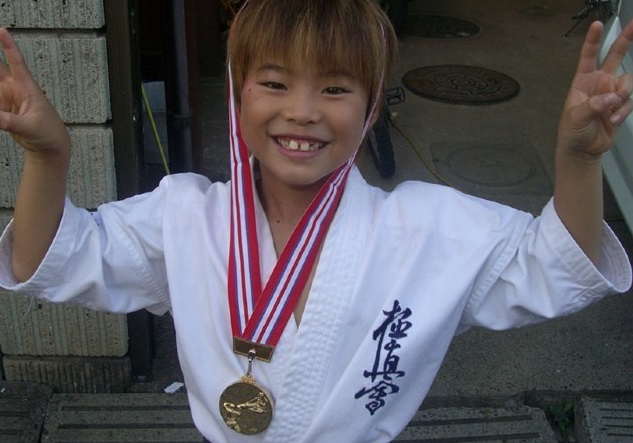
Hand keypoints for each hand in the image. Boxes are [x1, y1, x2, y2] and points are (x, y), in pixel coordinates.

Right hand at [0, 27, 68, 154]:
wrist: (49, 147)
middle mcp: (15, 89)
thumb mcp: (29, 127)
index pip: (16, 62)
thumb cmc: (48, 133)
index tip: (1, 30)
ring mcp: (6, 98)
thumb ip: (9, 122)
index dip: (9, 46)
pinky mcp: (1, 109)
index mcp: (27, 88)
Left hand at [558, 19, 632, 158]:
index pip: (588, 57)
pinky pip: (630, 101)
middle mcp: (599, 83)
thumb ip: (593, 106)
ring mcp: (611, 93)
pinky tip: (614, 119)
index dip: (592, 40)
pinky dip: (624, 110)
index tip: (597, 25)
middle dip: (625, 40)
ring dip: (622, 95)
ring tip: (611, 111)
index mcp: (583, 82)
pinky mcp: (621, 105)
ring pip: (627, 81)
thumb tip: (610, 97)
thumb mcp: (576, 118)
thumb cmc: (572, 132)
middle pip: (614, 56)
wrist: (583, 150)